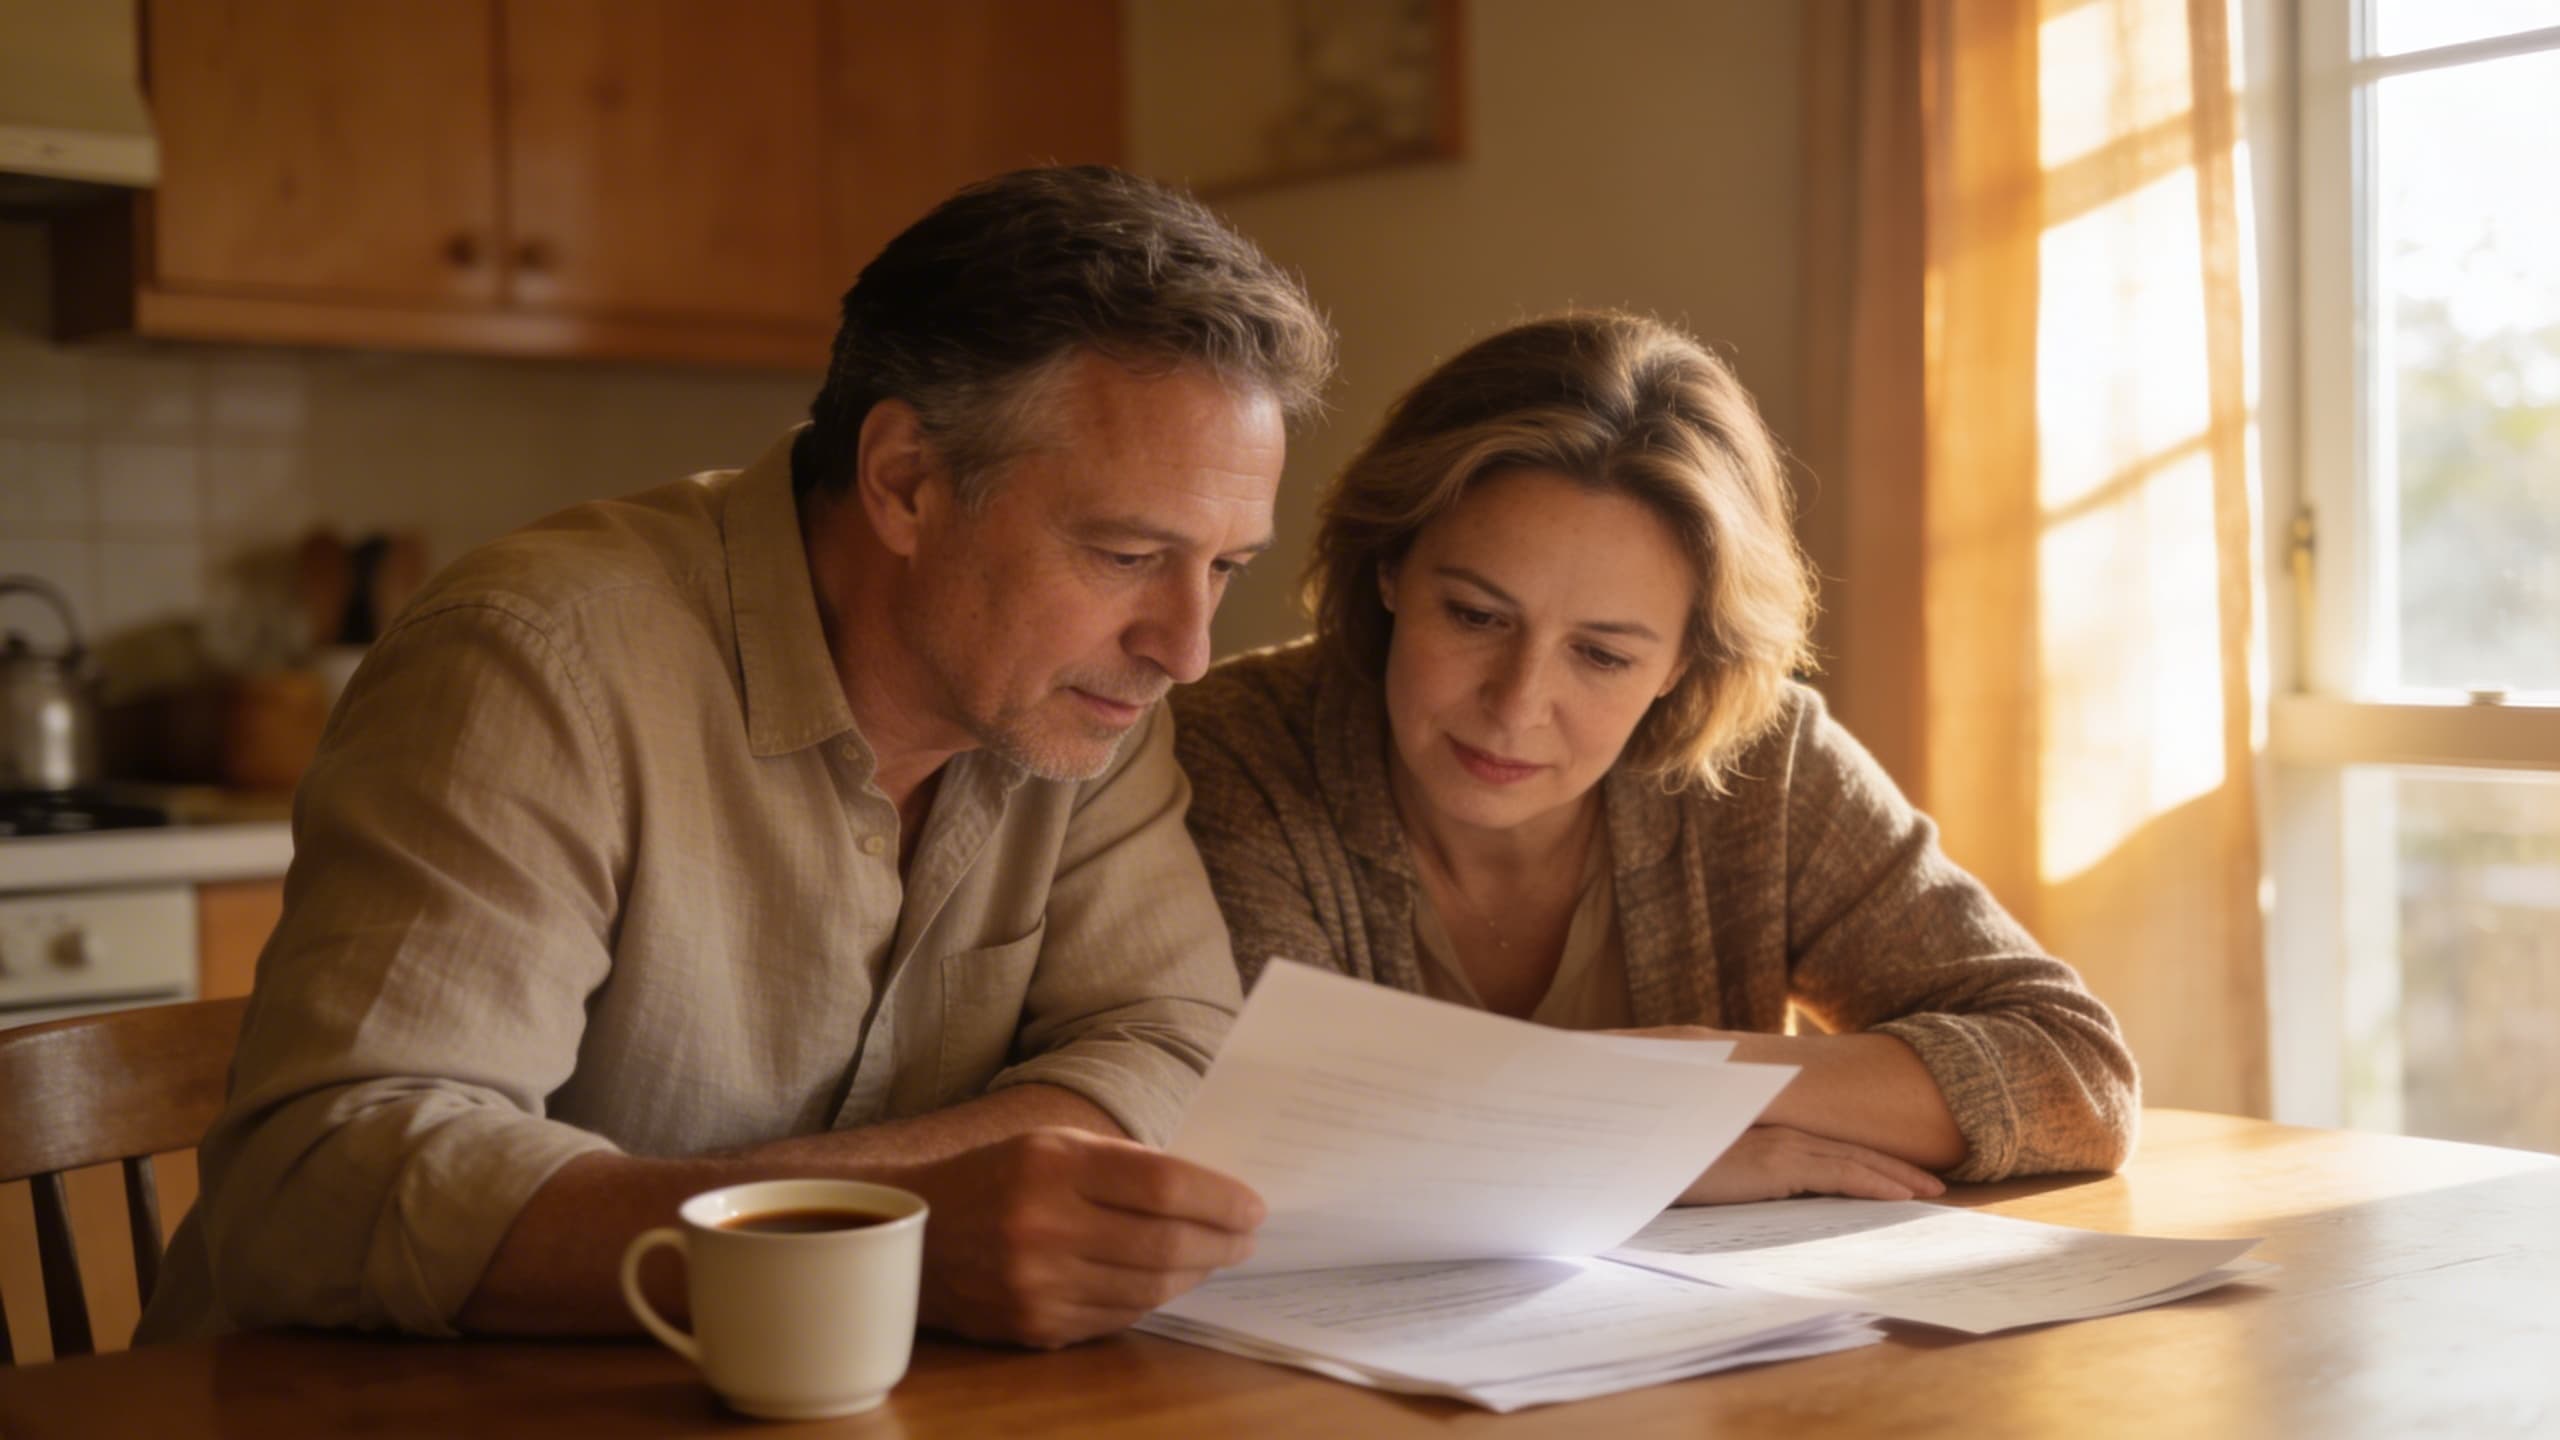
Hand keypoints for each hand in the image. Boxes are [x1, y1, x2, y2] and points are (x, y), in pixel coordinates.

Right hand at [899, 1126, 1263, 1348]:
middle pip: (1165, 1245)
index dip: (1220, 1200)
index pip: (1164, 1187)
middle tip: (1246, 1238)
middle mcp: (1044, 1226)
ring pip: (1148, 1290)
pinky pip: (1116, 1318)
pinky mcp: (1033, 1326)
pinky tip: (1164, 1282)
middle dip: (1220, 1243)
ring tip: (1213, 1258)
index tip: (1252, 1207)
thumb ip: (1124, 1165)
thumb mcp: (1053, 1145)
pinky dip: (1150, 1300)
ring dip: (1193, 1275)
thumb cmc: (995, 1178)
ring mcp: (1037, 1284)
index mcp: (1054, 1165)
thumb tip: (1207, 1193)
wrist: (915, 1234)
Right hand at [1679, 1125, 1947, 1204]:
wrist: (1639, 1151)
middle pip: (1853, 1151)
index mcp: (1769, 1134)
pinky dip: (1875, 1183)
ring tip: (1931, 1191)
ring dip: (1898, 1176)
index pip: (1832, 1148)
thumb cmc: (1669, 1164)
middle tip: (1933, 1184)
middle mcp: (1782, 1133)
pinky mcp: (1777, 1162)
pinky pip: (1839, 1175)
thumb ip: (1744, 1175)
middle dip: (1897, 1167)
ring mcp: (1781, 1145)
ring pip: (1855, 1160)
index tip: (1901, 1176)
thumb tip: (1770, 1197)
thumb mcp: (1713, 1170)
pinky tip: (1900, 1197)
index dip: (1870, 1160)